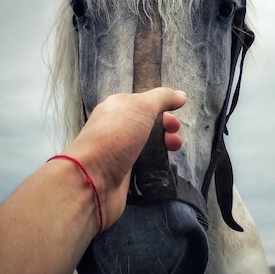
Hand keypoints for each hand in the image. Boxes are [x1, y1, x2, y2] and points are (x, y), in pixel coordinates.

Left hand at [63, 88, 186, 227]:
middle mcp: (116, 127)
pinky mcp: (122, 173)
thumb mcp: (141, 107)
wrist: (92, 179)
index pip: (142, 102)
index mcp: (116, 107)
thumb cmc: (116, 136)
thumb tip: (181, 94)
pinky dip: (156, 163)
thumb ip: (162, 98)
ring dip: (164, 145)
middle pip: (147, 123)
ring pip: (147, 144)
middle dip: (166, 126)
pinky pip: (143, 164)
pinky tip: (164, 165)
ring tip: (174, 149)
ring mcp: (118, 151)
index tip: (176, 114)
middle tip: (175, 134)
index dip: (161, 106)